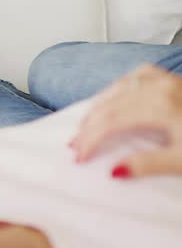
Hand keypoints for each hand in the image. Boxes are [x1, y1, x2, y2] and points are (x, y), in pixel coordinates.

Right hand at [71, 64, 181, 178]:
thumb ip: (148, 165)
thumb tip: (114, 170)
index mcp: (160, 105)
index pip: (110, 121)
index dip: (90, 139)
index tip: (80, 156)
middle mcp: (159, 86)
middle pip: (109, 104)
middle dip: (88, 127)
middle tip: (76, 145)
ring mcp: (165, 79)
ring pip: (117, 87)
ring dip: (97, 107)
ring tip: (85, 125)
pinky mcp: (171, 79)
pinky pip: (133, 77)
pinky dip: (115, 89)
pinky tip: (110, 98)